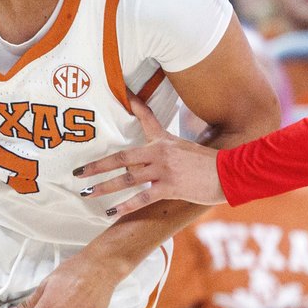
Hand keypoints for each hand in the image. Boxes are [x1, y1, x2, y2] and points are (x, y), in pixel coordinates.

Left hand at [76, 96, 224, 215]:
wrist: (230, 173)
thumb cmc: (210, 164)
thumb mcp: (188, 148)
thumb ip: (171, 149)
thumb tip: (163, 152)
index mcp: (164, 142)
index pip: (146, 118)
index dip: (133, 105)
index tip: (120, 95)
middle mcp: (159, 153)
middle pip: (121, 158)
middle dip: (97, 166)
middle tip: (78, 173)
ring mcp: (163, 170)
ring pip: (127, 179)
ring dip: (104, 187)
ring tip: (87, 194)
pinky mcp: (169, 187)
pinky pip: (142, 198)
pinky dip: (125, 206)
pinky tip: (111, 212)